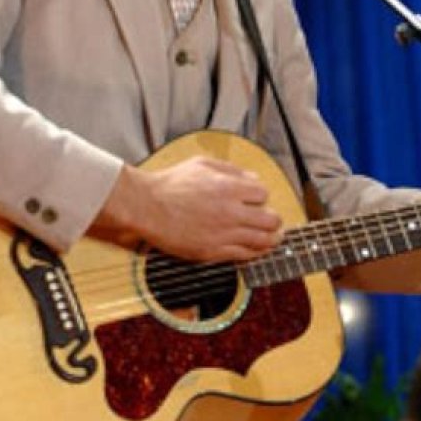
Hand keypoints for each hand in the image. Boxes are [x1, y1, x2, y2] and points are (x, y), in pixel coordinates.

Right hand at [90, 155, 282, 262]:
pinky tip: (255, 250)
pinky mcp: (212, 251)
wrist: (147, 207)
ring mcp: (222, 234)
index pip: (263, 194)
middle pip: (270, 220)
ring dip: (271, 239)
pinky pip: (244, 256)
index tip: (255, 200)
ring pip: (262, 241)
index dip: (261, 197)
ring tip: (273, 238)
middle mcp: (230, 212)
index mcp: (228, 187)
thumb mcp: (202, 164)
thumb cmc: (171, 183)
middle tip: (272, 221)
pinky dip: (254, 253)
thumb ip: (231, 169)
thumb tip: (253, 178)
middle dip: (273, 220)